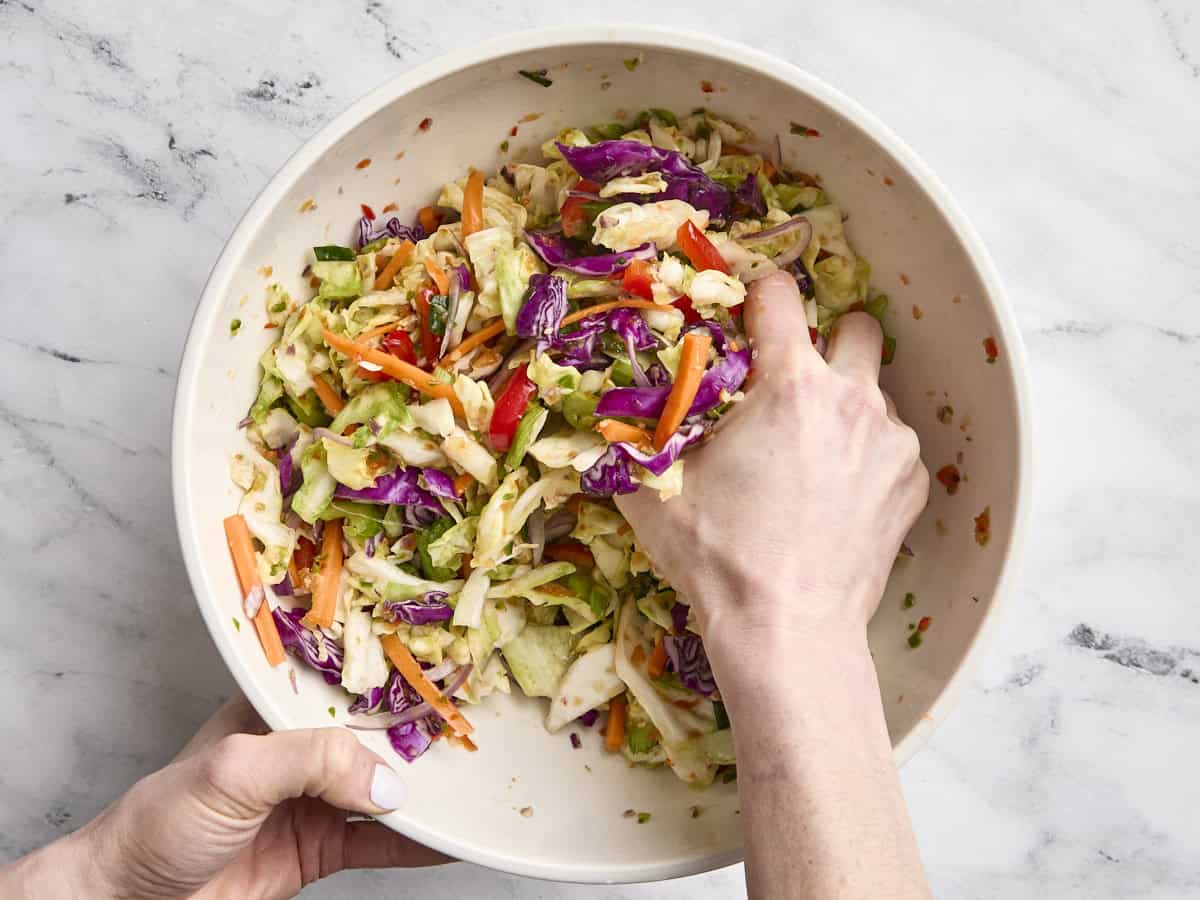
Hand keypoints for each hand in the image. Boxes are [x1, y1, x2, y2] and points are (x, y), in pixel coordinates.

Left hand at [3, 695, 446, 898]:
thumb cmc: (158, 821)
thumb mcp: (234, 770)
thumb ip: (311, 761)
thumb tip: (386, 783)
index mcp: (276, 708)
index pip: (347, 684)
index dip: (395, 678)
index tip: (449, 676)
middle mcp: (300, 749)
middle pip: (376, 737)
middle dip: (423, 737)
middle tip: (481, 735)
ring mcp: (312, 801)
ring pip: (384, 790)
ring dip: (426, 792)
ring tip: (478, 786)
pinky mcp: (318, 849)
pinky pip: (379, 844)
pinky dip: (417, 844)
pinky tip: (450, 840)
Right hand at [617, 272, 927, 673]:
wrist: (787, 630)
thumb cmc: (719, 556)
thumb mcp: (655, 492)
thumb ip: (635, 442)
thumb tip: (606, 421)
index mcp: (790, 386)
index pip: (779, 297)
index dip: (758, 292)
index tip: (748, 307)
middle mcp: (852, 401)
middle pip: (858, 327)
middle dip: (829, 338)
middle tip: (796, 376)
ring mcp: (891, 444)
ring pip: (874, 394)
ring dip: (844, 407)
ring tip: (810, 454)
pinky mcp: (910, 485)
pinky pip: (890, 447)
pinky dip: (865, 456)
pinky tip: (834, 495)